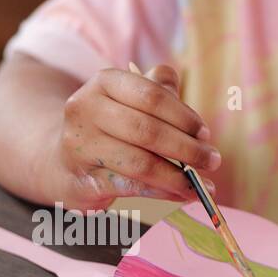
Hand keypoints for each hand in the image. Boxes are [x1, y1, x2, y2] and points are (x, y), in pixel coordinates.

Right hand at [50, 65, 220, 209]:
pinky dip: (162, 192)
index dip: (183, 116)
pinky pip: (131, 187)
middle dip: (187, 149)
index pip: (151, 96)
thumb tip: (196, 124)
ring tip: (202, 184)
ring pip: (140, 163)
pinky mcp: (83, 179)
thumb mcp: (131, 100)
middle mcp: (86, 109)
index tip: (205, 134)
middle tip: (213, 160)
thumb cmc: (110, 127)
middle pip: (147, 130)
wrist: (64, 161)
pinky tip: (182, 194)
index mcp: (104, 82)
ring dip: (178, 176)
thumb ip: (162, 94)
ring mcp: (81, 146)